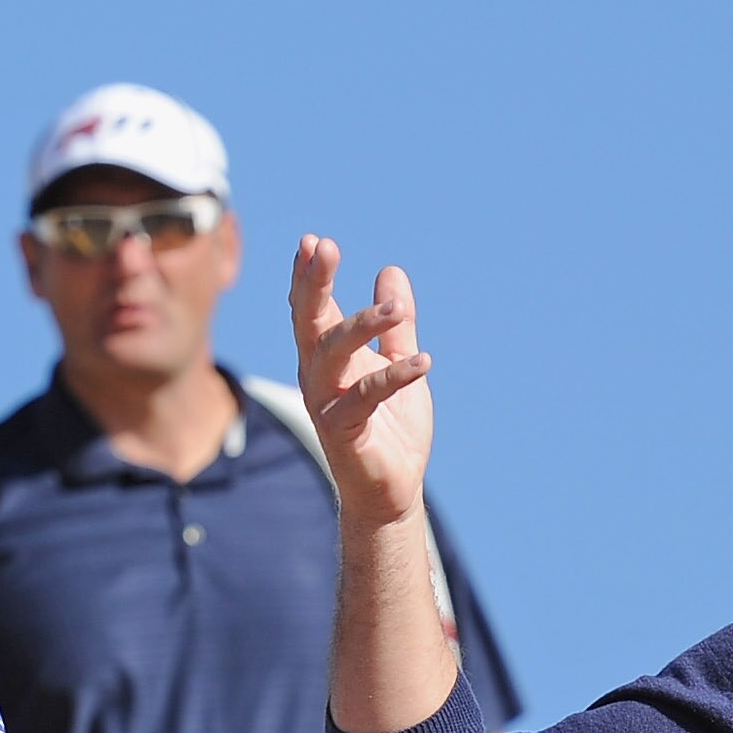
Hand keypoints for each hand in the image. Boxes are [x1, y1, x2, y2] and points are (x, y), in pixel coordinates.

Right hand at [289, 236, 432, 528]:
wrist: (392, 491)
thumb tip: (391, 272)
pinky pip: (365, 398)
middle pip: (308, 322)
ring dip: (360, 326)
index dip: (309, 277)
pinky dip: (394, 378)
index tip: (313, 241)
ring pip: (331, 354)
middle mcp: (319, 377)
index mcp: (327, 359)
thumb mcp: (397, 363)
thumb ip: (396, 325)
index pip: (311, 310)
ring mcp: (327, 405)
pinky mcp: (343, 433)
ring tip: (395, 310)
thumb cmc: (390, 429)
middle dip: (314, 284)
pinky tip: (424, 362)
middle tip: (325, 247)